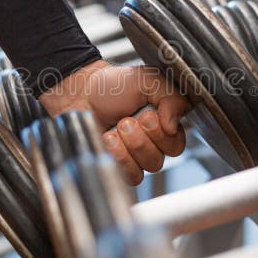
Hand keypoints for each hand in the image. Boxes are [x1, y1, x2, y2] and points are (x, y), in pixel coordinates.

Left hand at [38, 60, 189, 184]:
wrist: (81, 92)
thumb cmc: (113, 86)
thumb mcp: (149, 81)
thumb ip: (172, 98)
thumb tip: (174, 126)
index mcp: (163, 125)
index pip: (176, 145)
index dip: (161, 133)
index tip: (146, 114)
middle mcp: (151, 144)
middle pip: (160, 159)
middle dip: (142, 138)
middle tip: (126, 120)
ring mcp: (133, 157)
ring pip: (146, 168)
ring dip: (129, 145)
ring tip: (116, 128)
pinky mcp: (118, 166)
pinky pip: (130, 175)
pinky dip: (119, 157)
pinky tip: (108, 140)